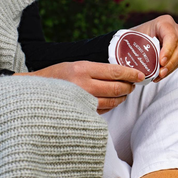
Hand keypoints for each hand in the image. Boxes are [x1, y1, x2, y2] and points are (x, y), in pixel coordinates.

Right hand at [14, 61, 144, 113]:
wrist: (36, 92)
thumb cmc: (57, 75)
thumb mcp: (76, 64)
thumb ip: (97, 69)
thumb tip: (120, 73)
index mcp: (83, 69)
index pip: (115, 72)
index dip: (131, 74)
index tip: (141, 75)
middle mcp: (84, 85)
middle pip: (116, 88)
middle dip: (129, 86)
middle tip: (134, 84)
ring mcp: (83, 101)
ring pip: (112, 101)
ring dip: (123, 97)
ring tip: (126, 92)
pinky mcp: (82, 112)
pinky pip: (103, 110)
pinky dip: (112, 105)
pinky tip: (114, 100)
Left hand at [130, 15, 177, 81]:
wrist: (136, 37)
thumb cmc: (136, 36)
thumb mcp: (136, 39)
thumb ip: (141, 48)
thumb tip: (138, 64)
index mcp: (164, 22)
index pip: (171, 37)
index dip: (168, 50)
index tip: (161, 62)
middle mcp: (174, 29)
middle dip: (170, 62)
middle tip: (161, 73)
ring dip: (170, 68)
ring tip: (159, 76)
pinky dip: (170, 69)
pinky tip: (160, 75)